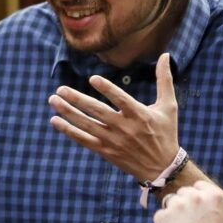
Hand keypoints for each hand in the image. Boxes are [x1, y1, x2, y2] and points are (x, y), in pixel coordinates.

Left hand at [48, 53, 178, 180]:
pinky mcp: (106, 151)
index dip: (107, 89)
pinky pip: (83, 140)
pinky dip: (69, 131)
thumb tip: (165, 55)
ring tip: (53, 100)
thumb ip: (164, 80)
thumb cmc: (166, 133)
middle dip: (77, 100)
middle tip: (60, 89)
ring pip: (86, 125)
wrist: (162, 168)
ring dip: (68, 113)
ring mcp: (113, 140)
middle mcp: (124, 127)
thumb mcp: (169, 106)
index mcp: (139, 114)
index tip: (92, 78)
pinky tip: (56, 121)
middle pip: (97, 111)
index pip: (121, 100)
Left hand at [153, 181, 222, 222]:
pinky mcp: (162, 217)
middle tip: (188, 221)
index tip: (196, 207)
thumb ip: (219, 210)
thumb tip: (213, 208)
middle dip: (185, 204)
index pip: (199, 186)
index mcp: (213, 196)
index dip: (197, 197)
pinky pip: (161, 216)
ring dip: (174, 213)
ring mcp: (176, 205)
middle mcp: (194, 196)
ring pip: (171, 203)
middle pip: (184, 193)